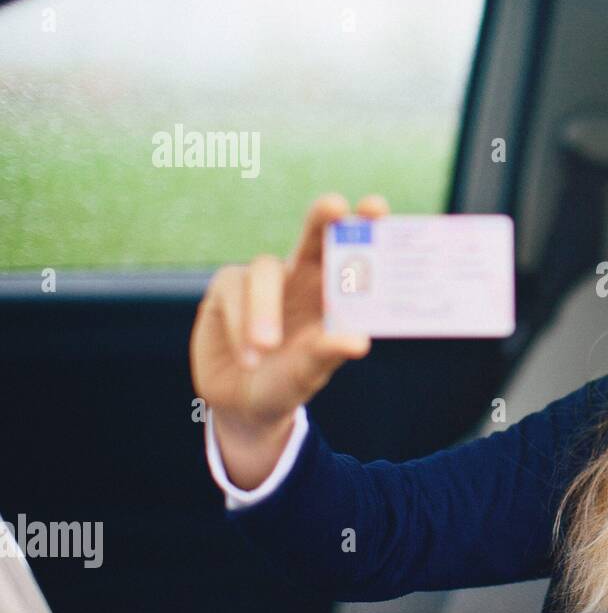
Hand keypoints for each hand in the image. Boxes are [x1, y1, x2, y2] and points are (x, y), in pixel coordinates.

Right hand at [189, 193, 387, 486]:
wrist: (243, 407)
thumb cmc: (287, 383)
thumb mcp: (306, 374)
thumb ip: (325, 355)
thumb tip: (357, 341)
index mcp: (332, 295)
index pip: (352, 255)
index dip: (364, 227)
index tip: (375, 206)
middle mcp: (301, 280)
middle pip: (313, 237)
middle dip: (323, 218)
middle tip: (334, 206)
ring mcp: (263, 281)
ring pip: (264, 270)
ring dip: (264, 309)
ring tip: (265, 349)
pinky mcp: (227, 288)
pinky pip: (233, 289)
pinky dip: (239, 324)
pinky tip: (247, 357)